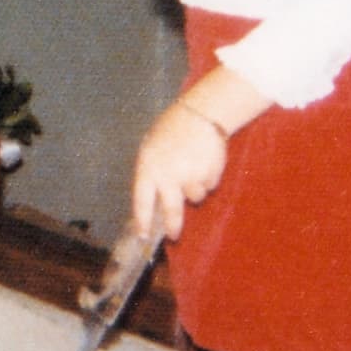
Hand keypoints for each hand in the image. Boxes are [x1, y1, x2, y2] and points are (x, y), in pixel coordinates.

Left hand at [132, 102, 227, 239]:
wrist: (200, 114)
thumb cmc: (172, 131)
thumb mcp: (151, 149)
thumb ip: (151, 174)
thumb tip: (154, 203)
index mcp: (148, 168)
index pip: (142, 201)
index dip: (142, 221)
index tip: (143, 236)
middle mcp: (168, 175)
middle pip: (171, 210)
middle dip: (173, 225)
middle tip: (174, 234)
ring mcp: (190, 176)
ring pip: (195, 197)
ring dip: (195, 188)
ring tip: (193, 165)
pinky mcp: (209, 175)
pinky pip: (209, 186)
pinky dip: (208, 177)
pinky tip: (204, 159)